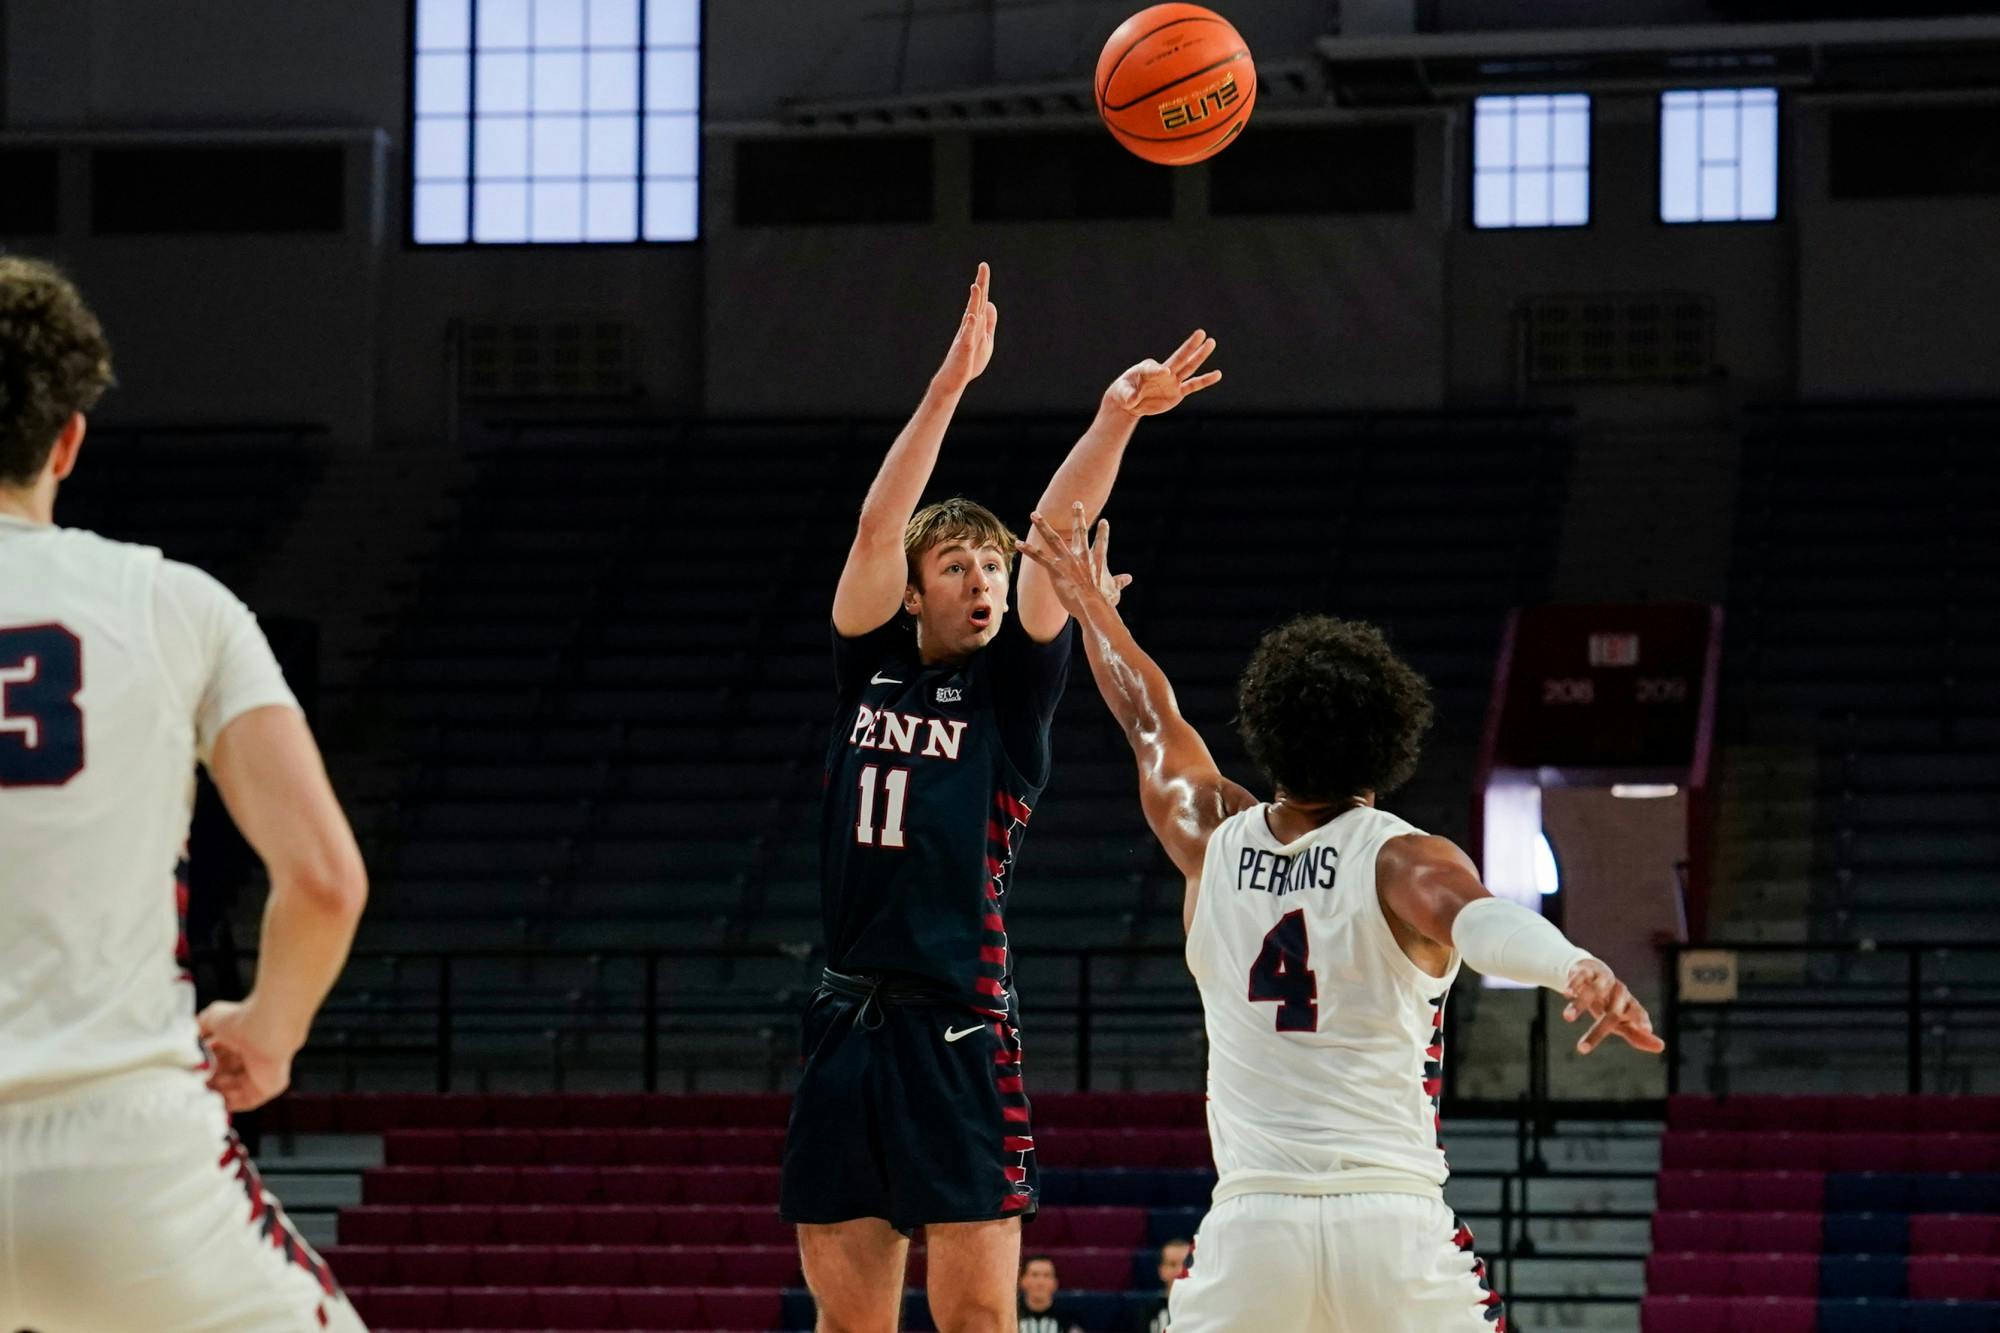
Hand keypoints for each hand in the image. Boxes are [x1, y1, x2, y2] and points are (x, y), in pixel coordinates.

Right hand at [198, 998, 299, 1111]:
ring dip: (215, 1094)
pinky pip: (246, 1101)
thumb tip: (191, 1036)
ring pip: (234, 1090)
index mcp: (242, 1040)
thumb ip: (200, 1026)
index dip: (203, 1067)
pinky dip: (230, 1104)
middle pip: (225, 1075)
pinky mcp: (269, 1087)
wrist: (265, 1030)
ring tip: (198, 1095)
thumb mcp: (212, 1017)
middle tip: (189, 1088)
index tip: (187, 1073)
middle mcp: (252, 1056)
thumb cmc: (240, 1020)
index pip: (220, 1058)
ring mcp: (261, 1073)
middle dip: (207, 1082)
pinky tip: (213, 1104)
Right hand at [933, 262, 998, 395]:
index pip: (981, 300)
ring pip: (971, 316)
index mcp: (975, 323)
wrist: (954, 379)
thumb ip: (989, 322)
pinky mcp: (964, 350)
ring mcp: (966, 337)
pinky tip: (973, 316)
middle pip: (976, 303)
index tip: (984, 266)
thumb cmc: (969, 361)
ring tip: (977, 286)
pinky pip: (967, 337)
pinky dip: (970, 327)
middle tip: (983, 266)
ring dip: (974, 301)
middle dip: (981, 285)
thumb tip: (990, 303)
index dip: (983, 284)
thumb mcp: (985, 339)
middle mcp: (969, 326)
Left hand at [1017, 502, 1133, 619]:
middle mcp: (1082, 556)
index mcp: (1096, 560)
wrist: (1094, 605)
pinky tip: (1017, 542)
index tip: (1105, 522)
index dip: (1104, 533)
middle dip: (1078, 517)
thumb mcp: (1114, 590)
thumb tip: (1128, 578)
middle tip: (1076, 503)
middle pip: (1080, 532)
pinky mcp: (1056, 569)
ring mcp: (1068, 561)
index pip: (1102, 543)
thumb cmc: (1104, 601)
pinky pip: (1039, 557)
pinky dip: (1028, 550)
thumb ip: (1119, 582)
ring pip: (1053, 539)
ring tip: (1034, 514)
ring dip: (1042, 526)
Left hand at [1104, 328, 1221, 417]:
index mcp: (1146, 368)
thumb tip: (1132, 400)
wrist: (1130, 402)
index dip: (1158, 371)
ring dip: (1200, 355)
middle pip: (1179, 358)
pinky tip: (1218, 374)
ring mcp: (1172, 381)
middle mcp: (1163, 372)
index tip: (1165, 372)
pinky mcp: (1177, 392)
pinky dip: (1205, 381)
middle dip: (1189, 346)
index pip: (1153, 369)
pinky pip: (1193, 386)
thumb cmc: (1124, 392)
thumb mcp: (1122, 393)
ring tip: (1211, 342)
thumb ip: (1128, 395)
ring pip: (1189, 367)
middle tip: (1201, 333)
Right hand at [1562, 960, 1665, 1055]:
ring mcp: (1602, 980)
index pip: (1637, 1013)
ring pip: (1593, 992)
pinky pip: (1580, 977)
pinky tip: (1567, 994)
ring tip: (1567, 1017)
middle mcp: (1617, 991)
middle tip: (1581, 1049)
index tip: (1646, 1029)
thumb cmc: (1610, 1002)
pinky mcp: (1586, 971)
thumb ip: (1637, 1035)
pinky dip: (1574, 984)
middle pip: (1610, 1012)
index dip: (1641, 1019)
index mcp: (1628, 1004)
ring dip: (1580, 1004)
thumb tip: (1661, 1047)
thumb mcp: (1622, 1019)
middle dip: (1597, 1031)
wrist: (1594, 971)